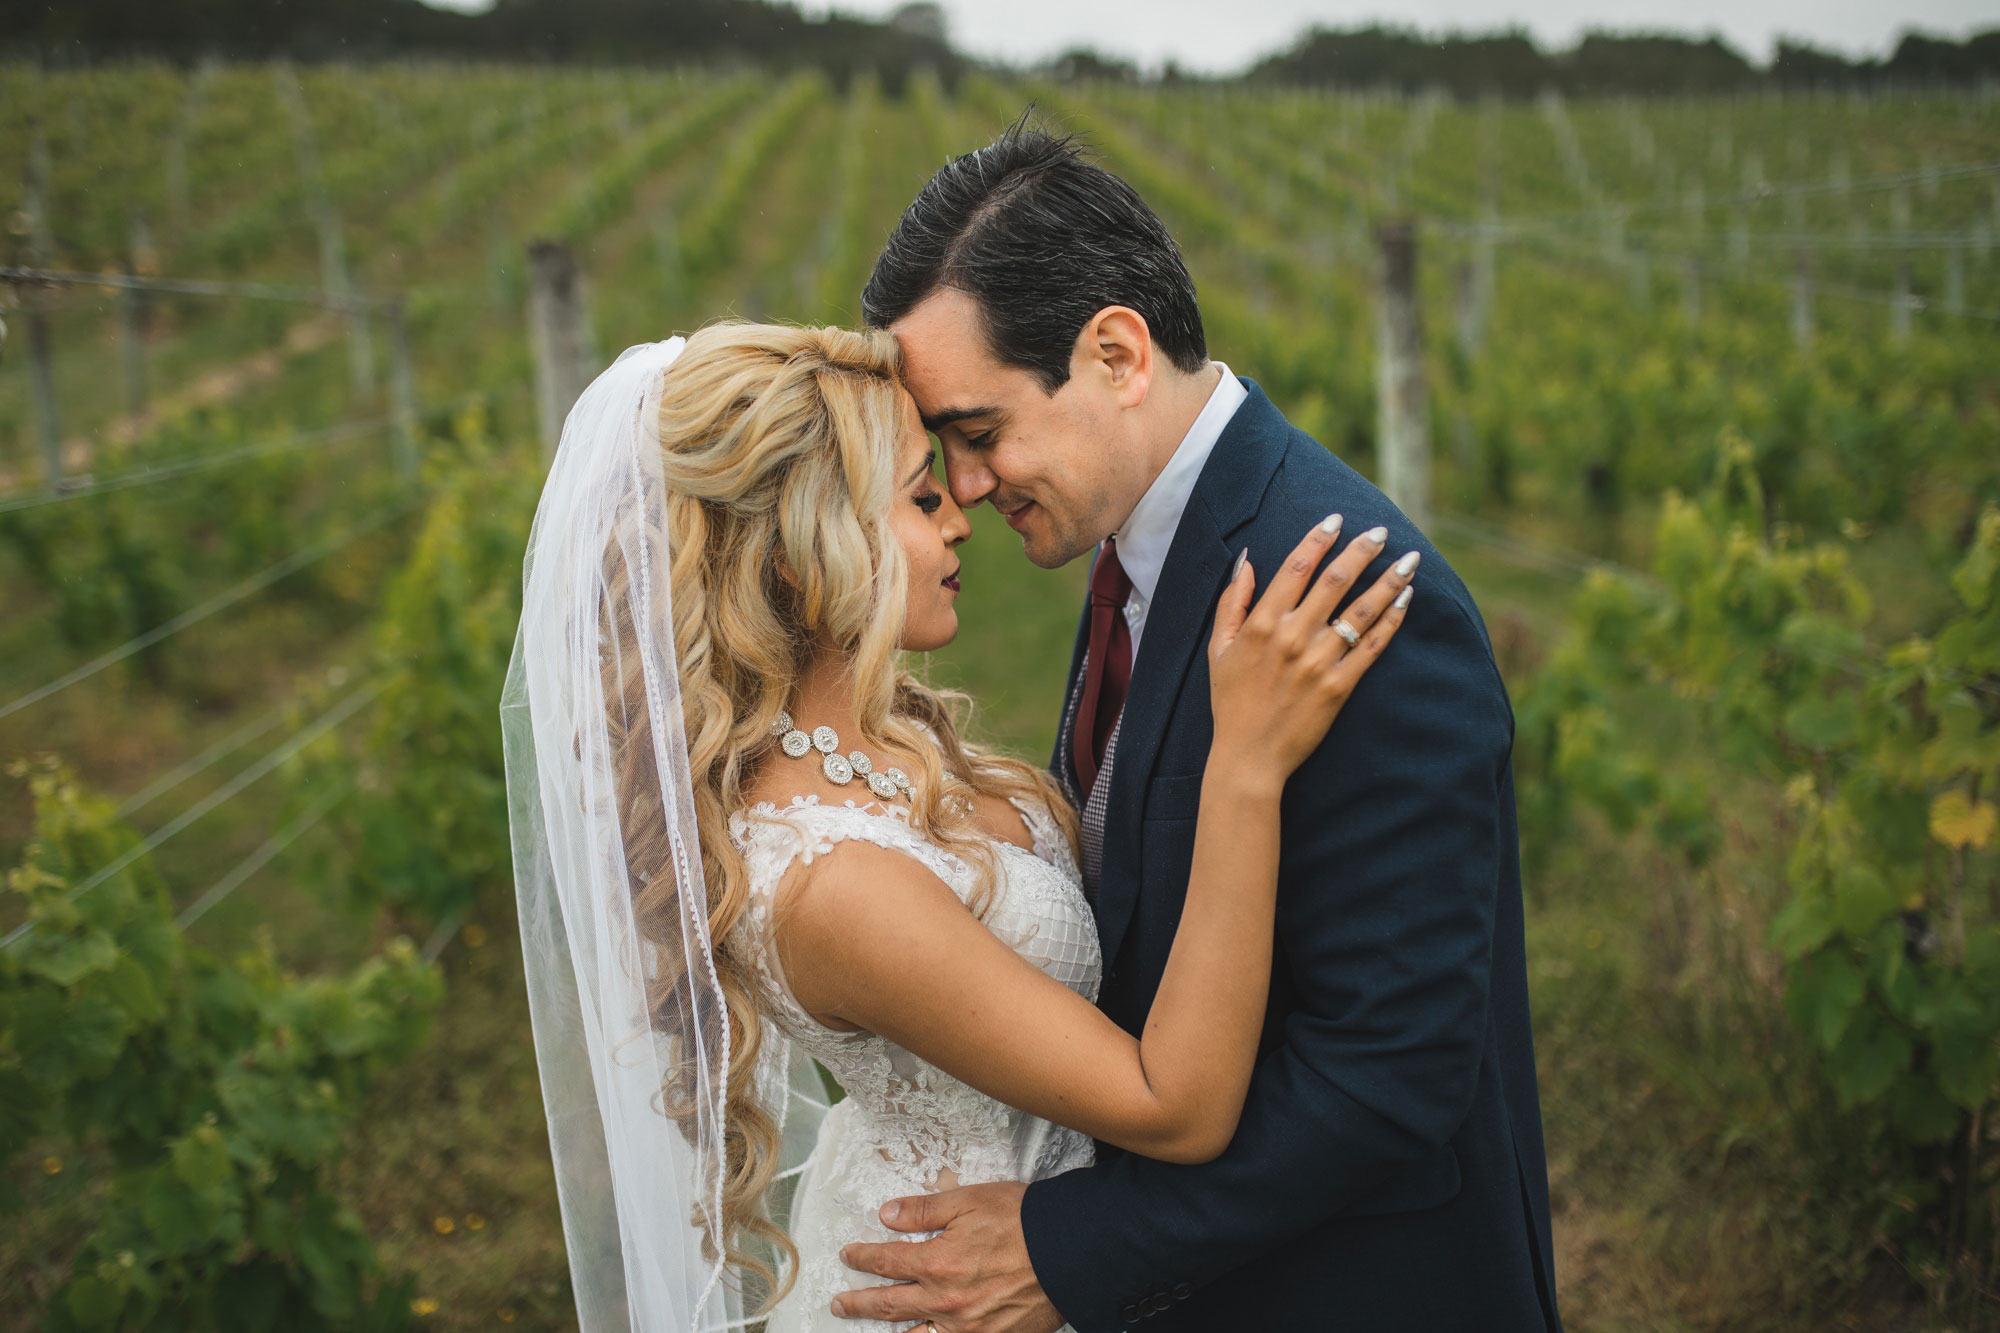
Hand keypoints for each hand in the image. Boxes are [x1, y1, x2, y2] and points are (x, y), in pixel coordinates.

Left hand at [833, 1182, 1064, 1332]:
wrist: (1072, 1252)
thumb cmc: (1024, 1220)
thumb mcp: (969, 1201)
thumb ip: (924, 1211)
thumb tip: (887, 1215)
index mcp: (936, 1264)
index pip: (885, 1262)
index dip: (861, 1258)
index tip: (847, 1256)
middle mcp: (945, 1303)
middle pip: (888, 1306)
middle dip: (858, 1304)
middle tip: (839, 1304)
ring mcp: (967, 1328)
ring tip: (869, 1330)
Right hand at [1208, 515, 1414, 779]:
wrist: (1249, 756)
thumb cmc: (1231, 701)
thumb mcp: (1219, 648)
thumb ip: (1232, 602)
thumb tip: (1246, 562)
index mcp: (1262, 623)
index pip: (1297, 567)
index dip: (1319, 538)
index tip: (1337, 519)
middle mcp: (1292, 637)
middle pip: (1335, 581)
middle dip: (1362, 551)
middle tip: (1381, 531)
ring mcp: (1318, 662)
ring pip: (1361, 610)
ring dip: (1388, 581)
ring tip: (1409, 560)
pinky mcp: (1339, 687)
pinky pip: (1372, 647)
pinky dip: (1391, 622)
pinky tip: (1406, 602)